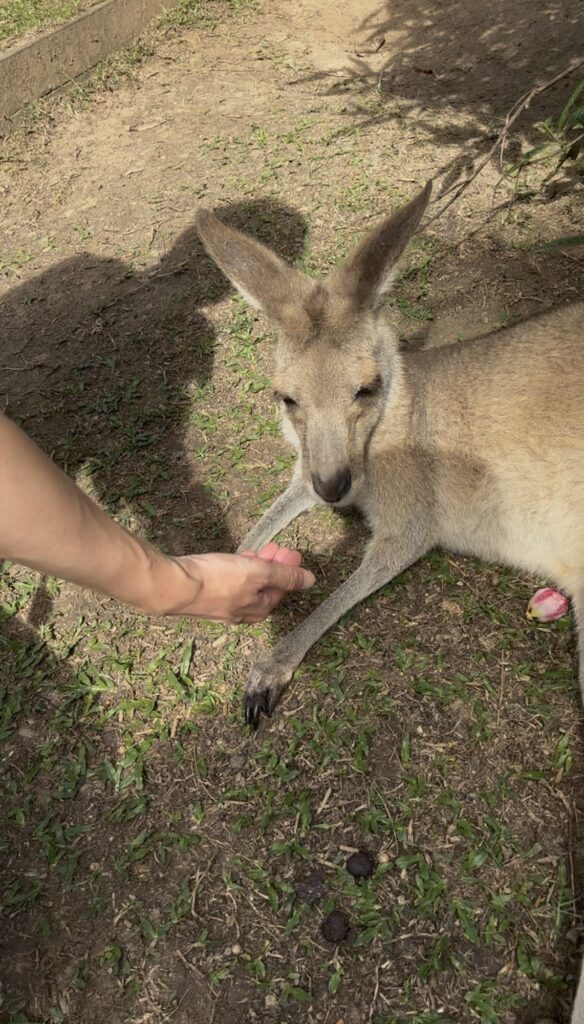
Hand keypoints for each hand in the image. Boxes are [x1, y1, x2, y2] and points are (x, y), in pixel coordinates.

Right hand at [163, 543, 314, 623]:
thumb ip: (284, 576)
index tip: (293, 553)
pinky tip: (238, 558)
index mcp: (257, 610)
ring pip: (247, 584)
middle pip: (265, 588)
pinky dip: (239, 569)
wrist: (173, 585)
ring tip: (262, 550)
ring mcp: (222, 605)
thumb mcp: (258, 573)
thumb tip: (310, 581)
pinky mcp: (206, 595)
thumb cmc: (216, 581)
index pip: (282, 590)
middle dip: (275, 567)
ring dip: (258, 566)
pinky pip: (230, 582)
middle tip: (279, 548)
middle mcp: (241, 612)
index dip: (290, 571)